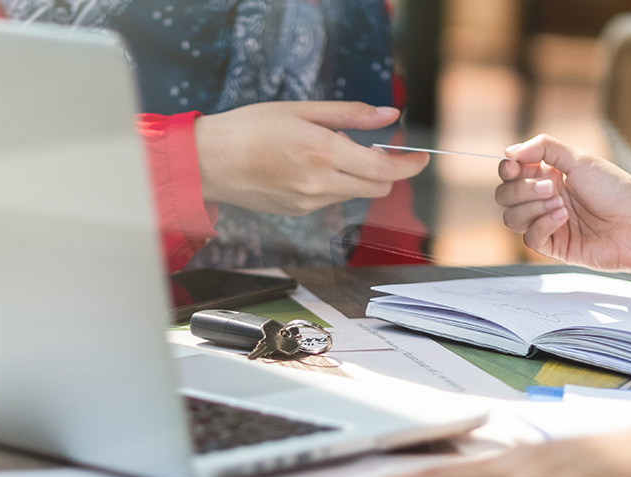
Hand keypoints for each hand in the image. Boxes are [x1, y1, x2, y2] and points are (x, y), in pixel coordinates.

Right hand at [195, 101, 429, 215]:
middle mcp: (319, 182)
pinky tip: (307, 167)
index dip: (410, 165)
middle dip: (387, 171)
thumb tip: (388, 115)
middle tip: (376, 148)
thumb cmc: (249, 128)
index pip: (384, 169)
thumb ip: (350, 114)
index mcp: (322, 152)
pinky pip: (331, 199)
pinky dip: (334, 184)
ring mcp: (309, 202)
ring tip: (328, 152)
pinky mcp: (299, 212)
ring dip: (358, 176)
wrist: (208, 162)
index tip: (422, 157)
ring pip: (355, 194)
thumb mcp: (301, 110)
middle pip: (377, 188)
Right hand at [496, 134, 630, 277]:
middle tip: (550, 187)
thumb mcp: (581, 159)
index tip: (515, 165)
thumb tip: (510, 150)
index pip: (512, 172)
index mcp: (550, 175)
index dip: (508, 169)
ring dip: (533, 207)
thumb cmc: (618, 192)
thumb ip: (544, 148)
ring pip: (511, 218)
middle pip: (505, 195)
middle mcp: (545, 198)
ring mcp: (547, 223)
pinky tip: (564, 218)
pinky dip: (543, 224)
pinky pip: (529, 237)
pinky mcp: (554, 246)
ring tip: (561, 205)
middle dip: (522, 189)